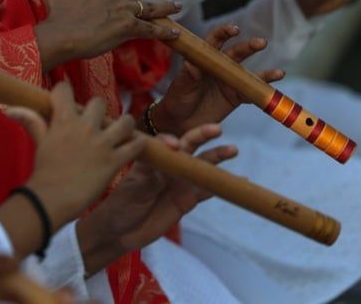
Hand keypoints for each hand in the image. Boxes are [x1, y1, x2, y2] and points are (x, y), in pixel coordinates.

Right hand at [4, 83, 145, 231]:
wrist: (51, 199)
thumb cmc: (43, 171)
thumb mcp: (39, 142)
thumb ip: (30, 121)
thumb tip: (9, 109)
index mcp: (63, 120)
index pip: (65, 90)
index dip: (65, 91)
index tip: (66, 98)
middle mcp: (85, 127)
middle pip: (99, 102)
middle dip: (99, 110)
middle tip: (97, 122)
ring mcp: (102, 143)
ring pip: (125, 121)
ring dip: (125, 124)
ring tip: (122, 131)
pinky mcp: (115, 161)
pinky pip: (135, 145)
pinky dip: (138, 144)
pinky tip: (135, 146)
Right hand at [34, 0, 179, 70]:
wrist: (60, 37)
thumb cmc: (55, 17)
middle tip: (134, 0)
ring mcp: (123, 9)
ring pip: (150, 4)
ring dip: (165, 6)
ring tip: (178, 6)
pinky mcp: (129, 27)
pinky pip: (152, 27)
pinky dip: (165, 30)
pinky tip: (176, 32)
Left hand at [76, 123, 237, 274]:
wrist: (120, 231)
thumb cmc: (121, 203)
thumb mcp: (134, 187)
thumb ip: (153, 174)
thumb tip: (169, 159)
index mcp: (153, 157)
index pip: (166, 142)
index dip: (172, 141)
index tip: (175, 145)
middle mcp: (169, 164)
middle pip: (189, 146)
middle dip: (202, 136)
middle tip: (216, 129)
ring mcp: (180, 181)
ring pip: (202, 165)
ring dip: (217, 157)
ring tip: (233, 150)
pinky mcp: (188, 199)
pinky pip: (208, 190)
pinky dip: (222, 185)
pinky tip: (240, 179)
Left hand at [150, 24, 284, 135]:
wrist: (179, 122)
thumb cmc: (177, 99)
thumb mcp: (179, 88)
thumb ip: (187, 76)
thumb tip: (191, 65)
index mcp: (204, 59)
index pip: (215, 41)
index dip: (224, 33)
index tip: (234, 30)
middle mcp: (220, 66)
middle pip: (237, 53)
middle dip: (249, 47)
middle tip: (261, 43)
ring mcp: (230, 81)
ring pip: (249, 73)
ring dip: (264, 73)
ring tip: (279, 73)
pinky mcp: (236, 97)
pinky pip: (252, 93)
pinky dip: (264, 92)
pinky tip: (275, 91)